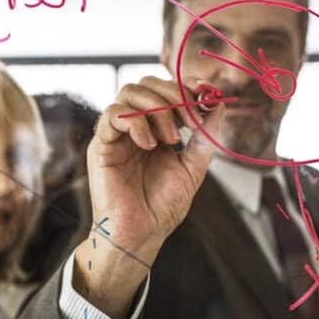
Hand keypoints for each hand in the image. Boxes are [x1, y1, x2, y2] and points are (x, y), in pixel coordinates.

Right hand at [86, 76, 224, 262]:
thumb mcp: (193, 167)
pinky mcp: (101, 146)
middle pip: (147, 84)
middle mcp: (134, 128)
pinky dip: (136, 122)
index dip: (184, 86)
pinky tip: (149, 145)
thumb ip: (204, 137)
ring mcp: (117, 135)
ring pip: (129, 92)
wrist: (141, 234)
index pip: (165, 90)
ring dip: (157, 109)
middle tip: (190, 123)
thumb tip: (217, 104)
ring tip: (170, 139)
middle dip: (173, 96)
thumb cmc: (161, 207)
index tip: (205, 95)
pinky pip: (112, 115)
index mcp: (154, 130)